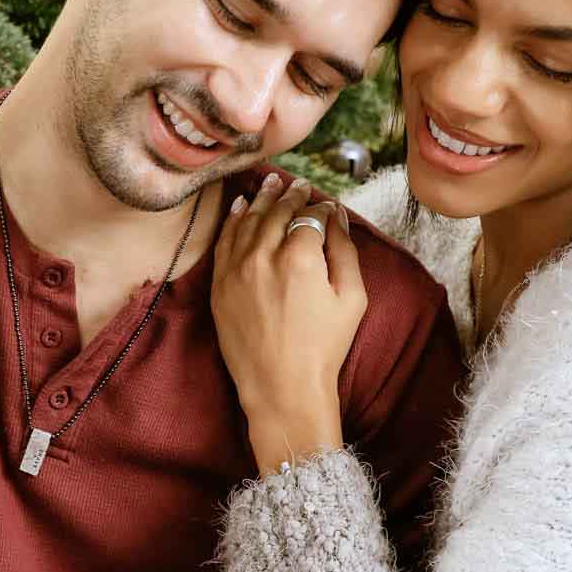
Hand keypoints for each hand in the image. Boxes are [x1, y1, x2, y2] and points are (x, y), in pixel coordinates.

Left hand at [211, 173, 366, 473]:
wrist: (281, 388)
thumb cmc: (323, 348)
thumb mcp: (351, 298)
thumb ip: (344, 250)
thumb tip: (335, 217)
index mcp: (300, 257)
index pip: (308, 216)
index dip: (319, 206)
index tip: (325, 203)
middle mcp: (263, 256)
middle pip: (275, 212)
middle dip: (289, 194)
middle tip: (297, 184)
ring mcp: (236, 270)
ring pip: (247, 221)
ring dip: (260, 200)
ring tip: (269, 183)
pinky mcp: (219, 286)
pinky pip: (224, 242)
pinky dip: (233, 221)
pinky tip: (240, 207)